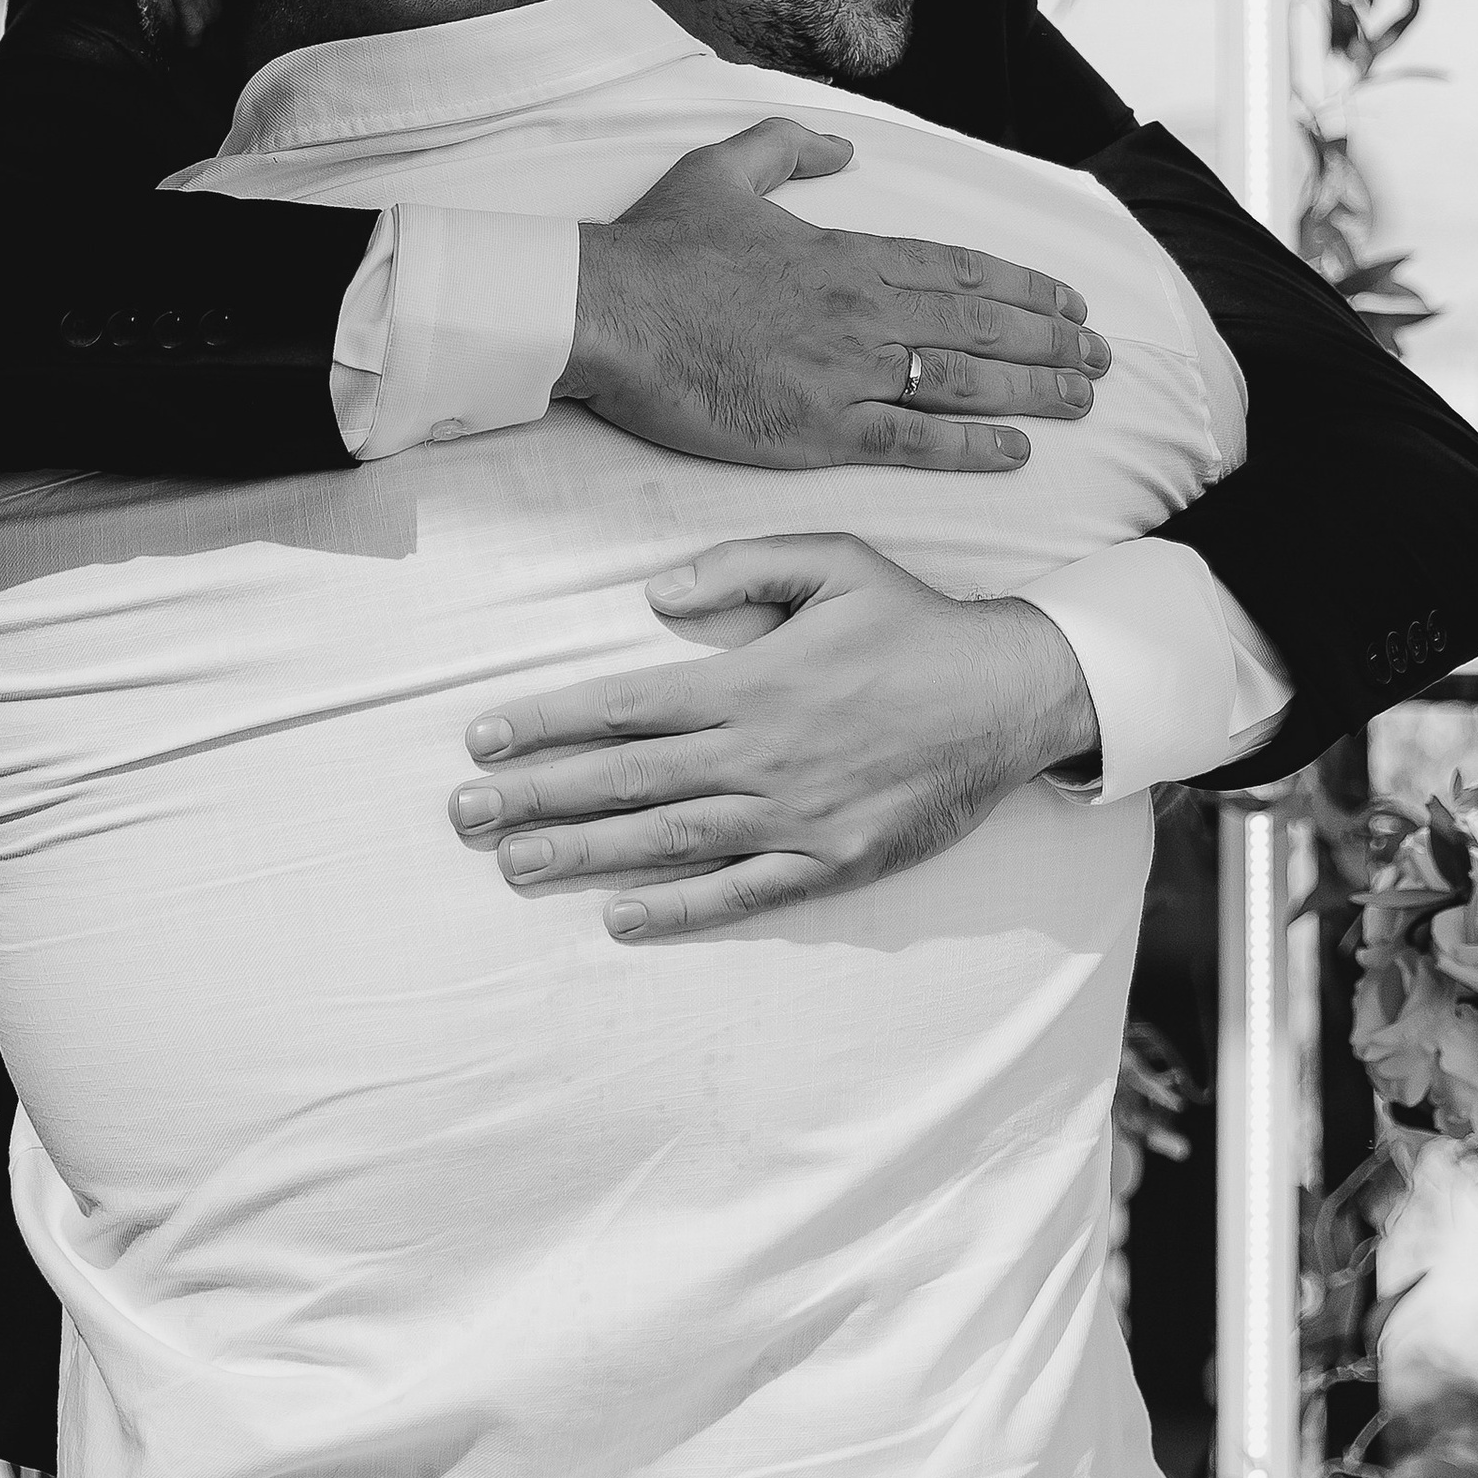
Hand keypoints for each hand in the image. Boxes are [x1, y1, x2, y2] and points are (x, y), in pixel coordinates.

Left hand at [447, 532, 1098, 939]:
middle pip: (626, 780)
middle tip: (464, 818)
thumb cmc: (914, 621)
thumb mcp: (833, 558)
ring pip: (668, 841)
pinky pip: (741, 893)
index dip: (546, 724)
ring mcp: (794, 817)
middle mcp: (760, 754)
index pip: (623, 705)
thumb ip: (738, 567)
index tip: (483, 741)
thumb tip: (653, 595)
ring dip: (585, 855)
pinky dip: (680, 910)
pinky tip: (621, 919)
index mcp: (750, 680)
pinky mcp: (832, 863)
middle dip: (538, 798)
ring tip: (514, 866)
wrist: (1012, 694)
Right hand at [555, 121, 1109, 475]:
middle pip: (982, 326)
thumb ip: (788, 148)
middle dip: (1052, 342)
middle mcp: (862, 312)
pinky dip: (971, 447)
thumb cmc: (658, 248)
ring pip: (965, 382)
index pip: (960, 270)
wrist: (608, 312)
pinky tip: (1016, 452)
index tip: (1068, 303)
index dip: (1024, 288)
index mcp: (846, 253)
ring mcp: (845, 373)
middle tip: (1101, 359)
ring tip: (1082, 400)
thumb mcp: (721, 168)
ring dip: (1033, 390)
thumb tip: (841, 145)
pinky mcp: (817, 429)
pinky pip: (914, 442)